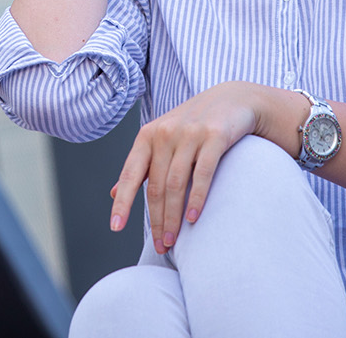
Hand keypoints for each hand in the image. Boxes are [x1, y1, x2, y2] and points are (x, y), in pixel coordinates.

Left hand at [109, 81, 277, 253]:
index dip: (122, 203)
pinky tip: (193, 218)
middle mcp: (165, 133)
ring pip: (175, 183)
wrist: (233, 99)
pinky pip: (202, 173)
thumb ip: (141, 165)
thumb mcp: (162, 139)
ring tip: (173, 240)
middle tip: (160, 246)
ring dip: (173, 217)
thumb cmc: (193, 124)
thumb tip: (113, 192)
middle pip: (155, 186)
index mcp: (148, 136)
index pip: (130, 175)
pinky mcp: (214, 136)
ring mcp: (189, 134)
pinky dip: (196, 197)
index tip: (115, 227)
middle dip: (156, 220)